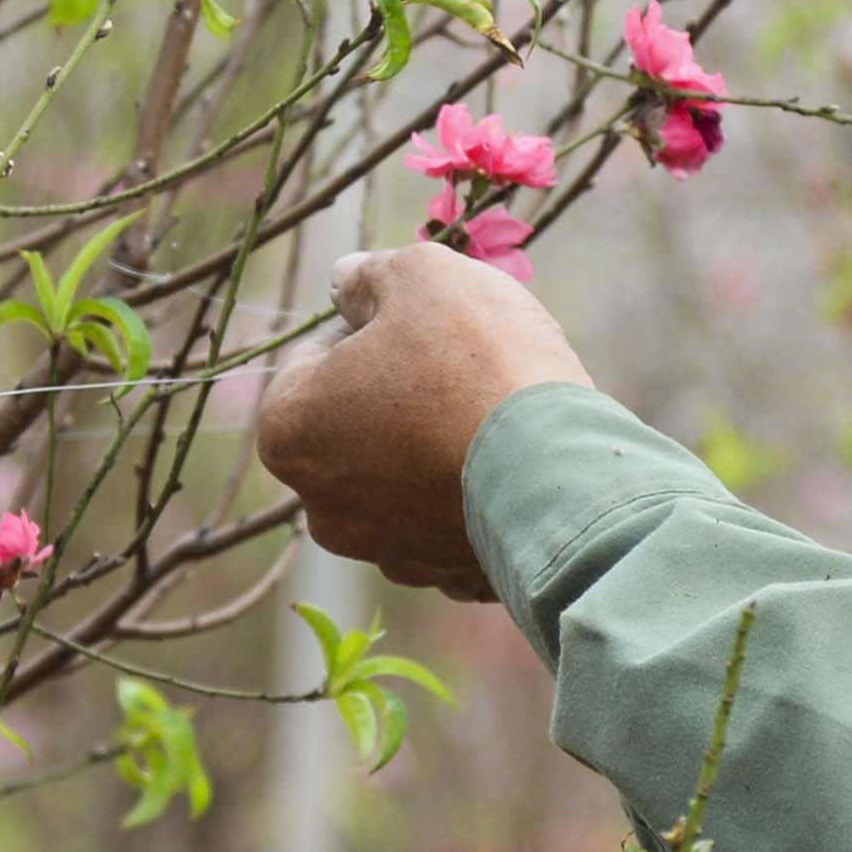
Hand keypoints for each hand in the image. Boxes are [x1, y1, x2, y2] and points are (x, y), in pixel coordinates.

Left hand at [254, 246, 588, 603]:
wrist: (564, 471)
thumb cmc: (479, 362)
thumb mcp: (420, 276)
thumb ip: (370, 274)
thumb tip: (345, 280)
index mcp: (288, 431)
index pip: (315, 357)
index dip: (370, 325)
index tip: (423, 320)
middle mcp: (322, 507)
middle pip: (356, 425)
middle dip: (400, 392)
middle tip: (465, 363)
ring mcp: (386, 552)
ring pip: (404, 478)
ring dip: (436, 446)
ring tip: (496, 416)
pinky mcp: (447, 577)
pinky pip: (453, 522)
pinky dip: (475, 495)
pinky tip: (513, 467)